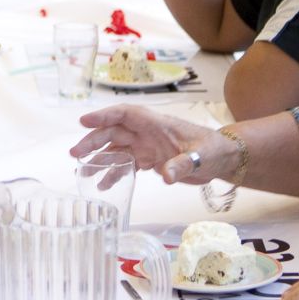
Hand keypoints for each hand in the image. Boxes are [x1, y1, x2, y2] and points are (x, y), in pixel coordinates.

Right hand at [70, 103, 218, 183]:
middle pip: (114, 132)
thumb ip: (183, 164)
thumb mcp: (202, 157)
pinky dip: (114, 173)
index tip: (84, 121)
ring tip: (82, 169)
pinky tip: (103, 184)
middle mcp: (147, 133)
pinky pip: (126, 164)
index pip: (125, 115)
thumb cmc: (214, 150)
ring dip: (99, 157)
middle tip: (75, 153)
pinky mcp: (150, 160)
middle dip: (93, 140)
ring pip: (116, 148)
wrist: (223, 159)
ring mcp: (147, 146)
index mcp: (157, 124)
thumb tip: (166, 176)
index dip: (104, 116)